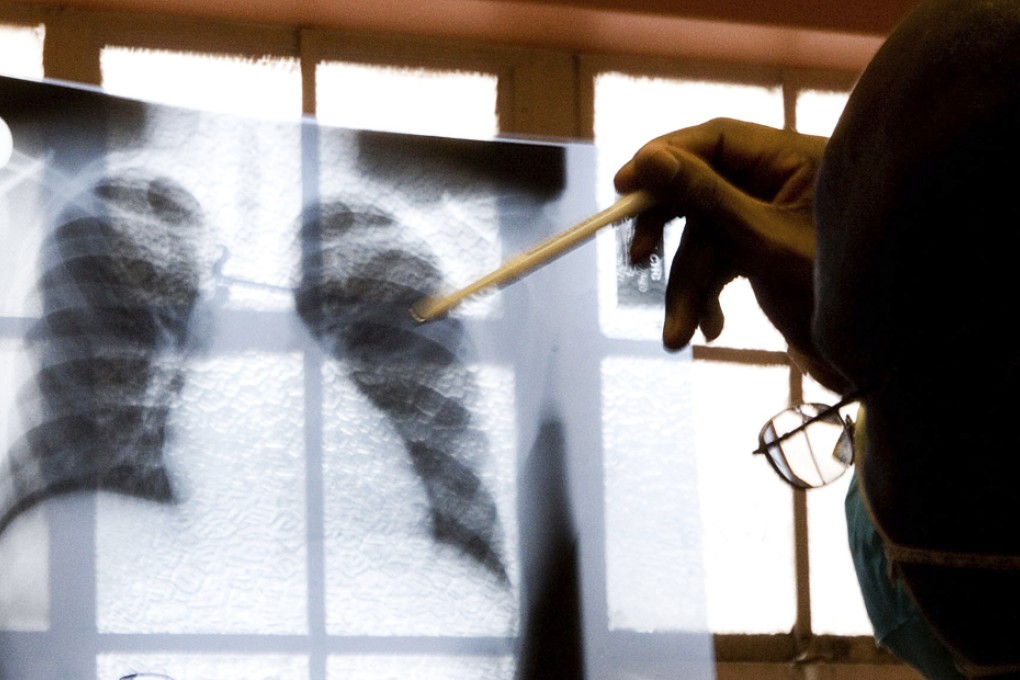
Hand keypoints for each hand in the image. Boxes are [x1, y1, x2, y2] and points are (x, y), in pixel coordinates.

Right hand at [614, 118, 841, 386]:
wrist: (879, 362)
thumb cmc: (837, 293)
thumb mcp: (763, 241)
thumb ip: (705, 198)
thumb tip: (649, 159)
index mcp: (795, 160)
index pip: (716, 140)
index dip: (666, 157)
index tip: (625, 183)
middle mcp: (780, 183)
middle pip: (700, 190)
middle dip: (670, 236)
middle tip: (637, 259)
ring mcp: (768, 220)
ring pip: (704, 240)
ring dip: (686, 290)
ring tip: (677, 336)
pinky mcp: (760, 254)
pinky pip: (717, 265)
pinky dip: (706, 297)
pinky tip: (710, 330)